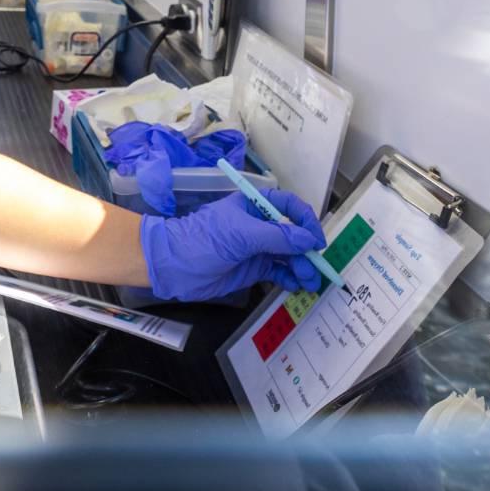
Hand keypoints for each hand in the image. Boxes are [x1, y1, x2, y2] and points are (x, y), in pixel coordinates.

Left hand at [138, 189, 324, 301]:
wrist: (173, 266)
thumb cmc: (203, 240)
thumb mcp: (242, 235)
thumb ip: (278, 237)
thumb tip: (309, 240)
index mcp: (254, 205)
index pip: (288, 207)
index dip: (305, 221)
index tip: (316, 240)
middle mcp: (258, 225)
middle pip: (292, 234)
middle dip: (306, 251)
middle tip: (315, 269)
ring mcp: (256, 248)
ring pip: (287, 255)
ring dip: (301, 267)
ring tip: (308, 282)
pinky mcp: (252, 268)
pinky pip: (278, 271)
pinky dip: (290, 278)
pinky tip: (295, 285)